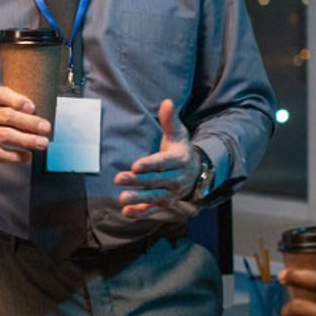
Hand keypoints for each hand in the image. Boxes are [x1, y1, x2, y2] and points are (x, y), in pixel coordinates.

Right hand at [0, 86, 50, 164]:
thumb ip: (13, 104)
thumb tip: (40, 115)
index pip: (0, 94)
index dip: (17, 100)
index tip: (32, 107)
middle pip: (7, 116)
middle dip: (29, 122)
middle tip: (46, 128)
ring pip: (4, 135)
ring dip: (26, 140)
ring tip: (42, 143)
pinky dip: (15, 156)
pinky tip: (27, 156)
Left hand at [112, 99, 198, 218]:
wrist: (196, 172)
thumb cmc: (180, 149)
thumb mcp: (178, 133)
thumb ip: (170, 119)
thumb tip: (167, 101)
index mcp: (179, 160)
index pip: (163, 163)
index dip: (150, 164)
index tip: (135, 165)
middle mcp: (176, 179)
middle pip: (155, 181)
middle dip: (137, 181)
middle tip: (119, 178)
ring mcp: (171, 193)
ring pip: (154, 197)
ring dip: (138, 199)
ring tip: (122, 199)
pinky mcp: (164, 203)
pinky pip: (153, 210)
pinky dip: (141, 213)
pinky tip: (126, 212)